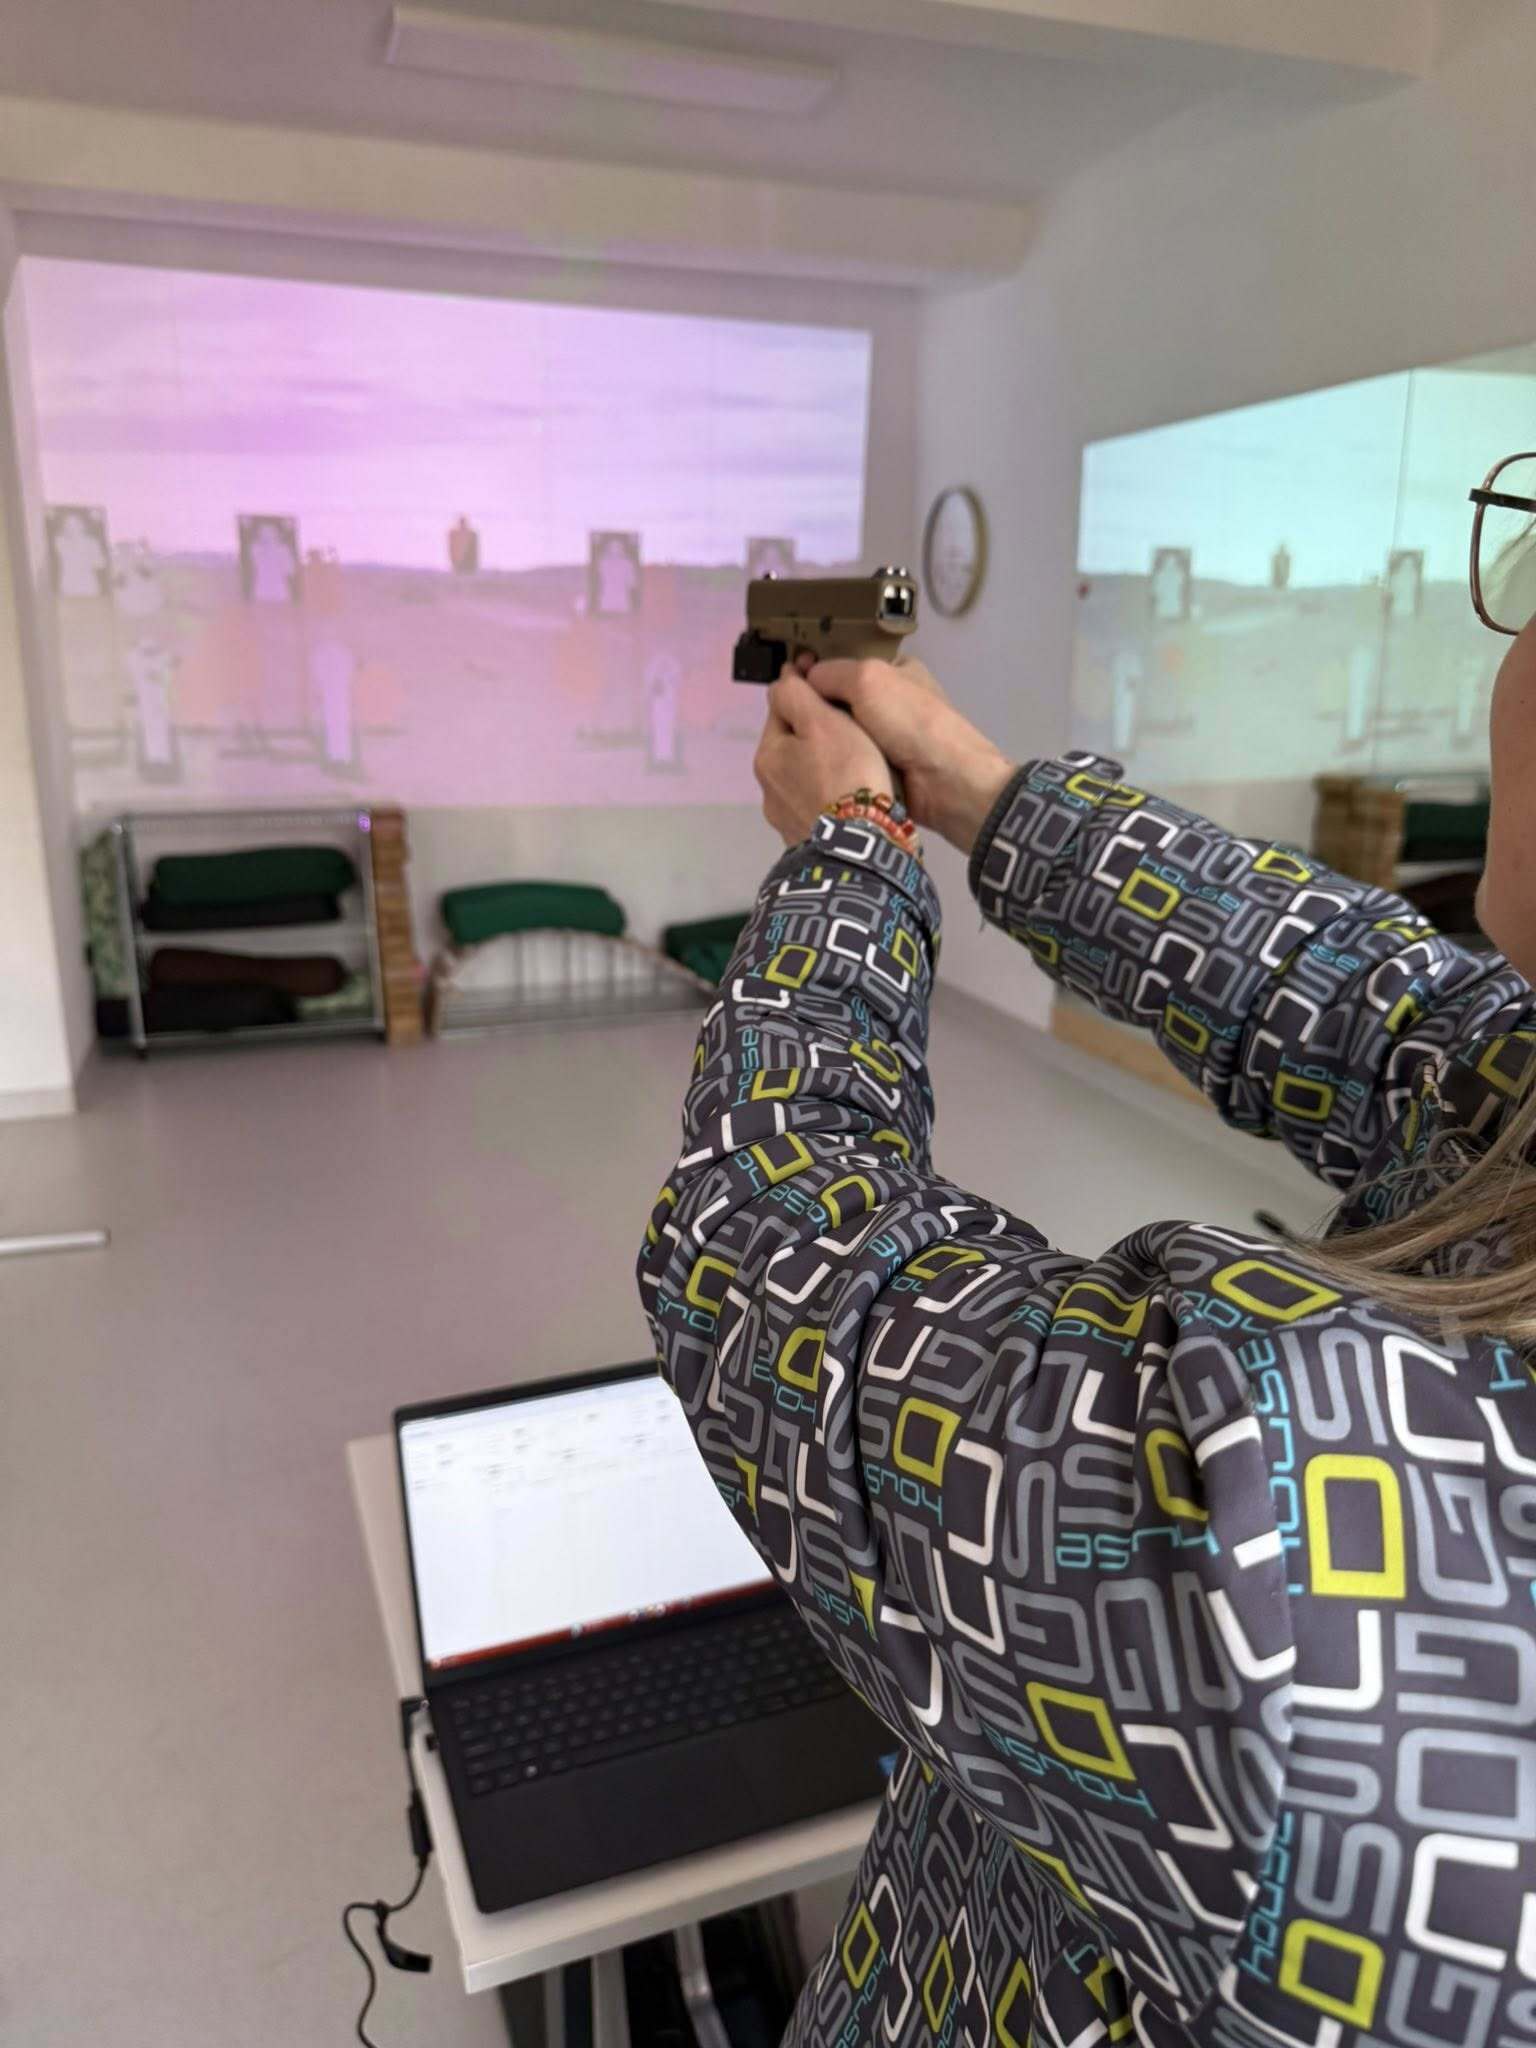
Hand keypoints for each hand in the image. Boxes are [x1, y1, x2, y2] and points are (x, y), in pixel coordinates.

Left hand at [754, 667, 892, 844]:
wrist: (860, 848)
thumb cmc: (845, 775)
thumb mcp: (822, 722)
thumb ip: (797, 694)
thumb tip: (781, 677)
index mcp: (768, 754)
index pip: (780, 707)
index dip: (802, 687)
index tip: (824, 674)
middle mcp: (767, 788)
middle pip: (790, 744)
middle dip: (811, 729)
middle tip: (846, 720)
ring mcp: (784, 819)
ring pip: (802, 776)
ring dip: (819, 764)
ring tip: (852, 761)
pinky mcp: (805, 842)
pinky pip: (815, 804)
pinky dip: (827, 793)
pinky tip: (848, 795)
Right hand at [804, 656, 1013, 854]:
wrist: (945, 781)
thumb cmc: (909, 722)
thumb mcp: (868, 680)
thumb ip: (830, 673)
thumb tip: (802, 678)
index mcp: (895, 669)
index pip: (846, 664)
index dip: (817, 670)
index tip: (789, 681)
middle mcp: (891, 700)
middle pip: (840, 697)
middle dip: (816, 705)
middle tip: (782, 715)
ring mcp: (887, 736)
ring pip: (842, 730)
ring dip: (822, 735)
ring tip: (790, 740)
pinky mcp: (882, 766)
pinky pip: (848, 756)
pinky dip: (833, 758)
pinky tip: (811, 762)